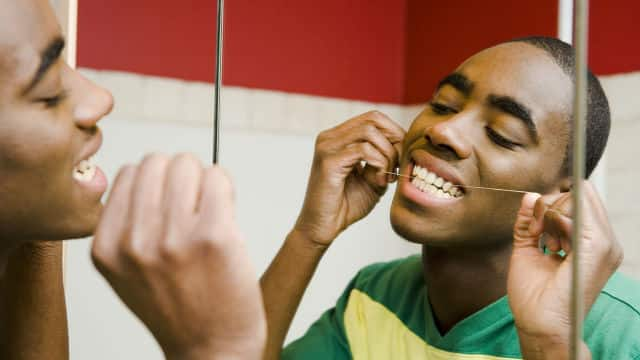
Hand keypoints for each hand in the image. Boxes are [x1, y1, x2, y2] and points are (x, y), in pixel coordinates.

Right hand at [91, 154, 265, 359]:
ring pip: (188, 164)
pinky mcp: (215, 236)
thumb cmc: (177, 307)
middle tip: (193, 206)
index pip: (129, 173)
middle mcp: (135, 242)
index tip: (169, 205)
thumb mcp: (128, 271)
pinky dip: (225, 188)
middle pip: (157, 161)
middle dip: (179, 177)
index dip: (155, 183)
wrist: (211, 348)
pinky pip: (219, 177)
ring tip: (208, 213)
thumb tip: (152, 170)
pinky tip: (225, 215)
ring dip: (203, 182)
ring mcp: (174, 238)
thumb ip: (128, 223)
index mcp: (107, 247)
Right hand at [293, 111, 404, 245]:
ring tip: (388, 176)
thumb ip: (384, 159)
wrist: (323, 228)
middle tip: (398, 165)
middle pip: (373, 119)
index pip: (373, 118)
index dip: (394, 132)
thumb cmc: (346, 205)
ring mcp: (327, 147)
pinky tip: (380, 181)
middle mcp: (330, 137)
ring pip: (370, 132)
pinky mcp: (328, 161)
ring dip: (387, 153)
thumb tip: (402, 143)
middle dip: (394, 140)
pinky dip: (379, 163)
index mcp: (338, 138)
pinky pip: (364, 150)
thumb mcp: (372, 177)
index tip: (402, 157)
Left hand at [507, 182, 622, 358]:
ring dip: (549, 214)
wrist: (539, 323)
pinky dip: (553, 219)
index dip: (552, 204)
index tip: (535, 229)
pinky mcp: (597, 247)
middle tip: (537, 235)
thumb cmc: (534, 296)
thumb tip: (530, 196)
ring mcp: (604, 245)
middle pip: (579, 194)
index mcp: (592, 244)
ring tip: (545, 243)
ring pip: (577, 197)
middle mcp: (604, 242)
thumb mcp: (527, 247)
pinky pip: (576, 210)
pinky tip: (547, 242)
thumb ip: (529, 221)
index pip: (580, 200)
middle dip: (549, 206)